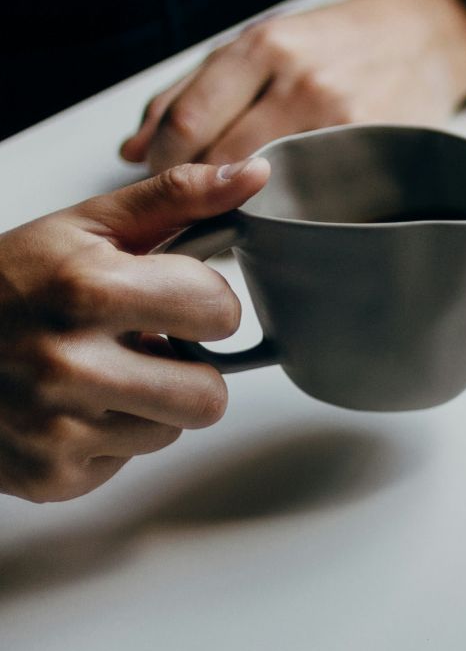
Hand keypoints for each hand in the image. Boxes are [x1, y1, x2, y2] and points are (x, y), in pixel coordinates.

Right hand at [0, 160, 268, 501]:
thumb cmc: (6, 283)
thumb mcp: (85, 227)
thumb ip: (177, 198)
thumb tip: (255, 174)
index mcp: (87, 290)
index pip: (220, 312)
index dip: (204, 303)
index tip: (171, 298)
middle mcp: (68, 364)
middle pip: (209, 395)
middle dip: (188, 368)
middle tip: (144, 345)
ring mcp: (55, 428)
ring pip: (171, 431)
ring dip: (150, 405)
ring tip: (100, 372)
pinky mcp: (49, 476)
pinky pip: (126, 462)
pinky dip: (108, 437)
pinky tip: (70, 406)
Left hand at [121, 0, 465, 172]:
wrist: (424, 35)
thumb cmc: (334, 42)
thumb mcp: (259, 42)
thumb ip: (189, 91)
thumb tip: (130, 151)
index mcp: (264, 46)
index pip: (187, 122)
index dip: (164, 162)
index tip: (164, 176)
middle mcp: (301, 80)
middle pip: (221, 160)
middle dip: (198, 188)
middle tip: (199, 198)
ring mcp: (343, 118)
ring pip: (266, 185)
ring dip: (243, 203)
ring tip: (242, 202)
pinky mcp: (375, 147)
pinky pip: (315, 194)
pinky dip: (291, 206)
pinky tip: (289, 202)